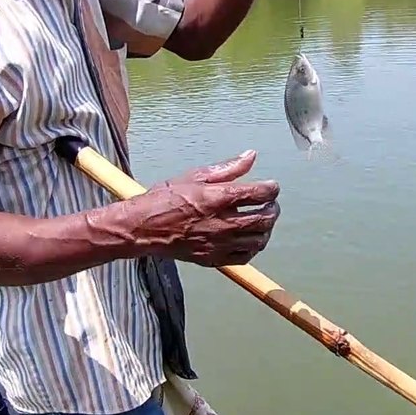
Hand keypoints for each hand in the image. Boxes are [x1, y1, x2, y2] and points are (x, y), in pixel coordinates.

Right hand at [130, 150, 280, 266]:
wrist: (143, 227)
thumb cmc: (164, 200)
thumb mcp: (195, 176)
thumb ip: (227, 168)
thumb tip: (250, 156)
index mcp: (219, 198)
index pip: (260, 193)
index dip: (272, 189)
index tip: (271, 187)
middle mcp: (222, 223)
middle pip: (265, 218)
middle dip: (272, 209)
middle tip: (269, 204)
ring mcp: (219, 243)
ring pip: (259, 240)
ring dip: (266, 229)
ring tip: (261, 221)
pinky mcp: (213, 258)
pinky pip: (244, 257)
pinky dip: (253, 248)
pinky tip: (249, 239)